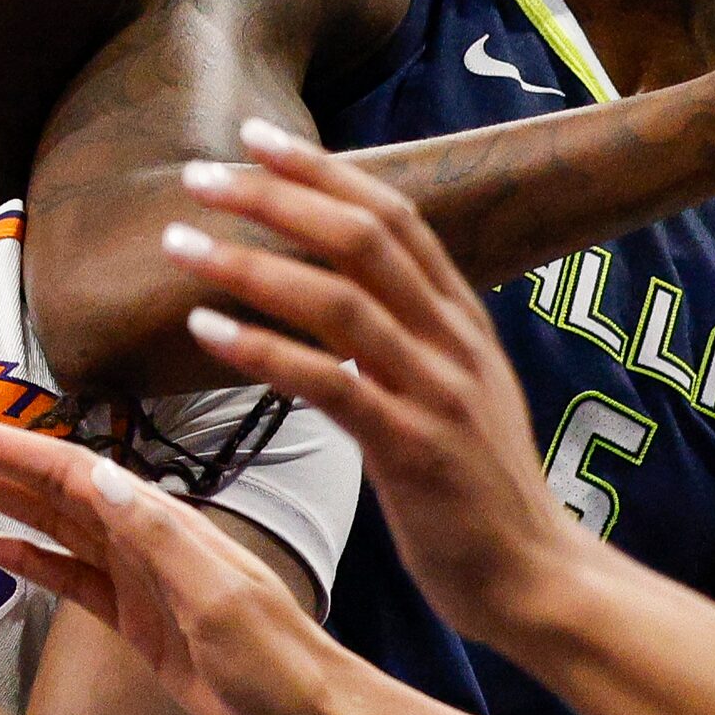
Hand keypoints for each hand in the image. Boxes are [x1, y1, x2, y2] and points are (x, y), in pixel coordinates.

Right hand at [0, 397, 373, 714]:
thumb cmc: (280, 660)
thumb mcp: (218, 595)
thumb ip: (156, 535)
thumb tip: (97, 472)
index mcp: (160, 520)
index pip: (63, 467)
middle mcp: (141, 536)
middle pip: (46, 481)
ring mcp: (134, 575)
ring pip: (48, 521)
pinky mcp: (132, 618)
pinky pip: (63, 576)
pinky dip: (21, 555)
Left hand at [165, 121, 591, 640]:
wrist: (537, 579)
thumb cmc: (478, 489)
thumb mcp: (456, 391)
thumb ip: (410, 334)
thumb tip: (343, 287)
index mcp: (463, 320)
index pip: (392, 215)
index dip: (323, 169)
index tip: (255, 135)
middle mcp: (454, 342)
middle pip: (359, 238)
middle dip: (275, 196)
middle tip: (198, 174)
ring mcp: (437, 393)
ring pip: (338, 300)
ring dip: (250, 264)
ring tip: (178, 244)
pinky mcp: (413, 450)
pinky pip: (329, 384)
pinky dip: (262, 350)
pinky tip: (203, 330)